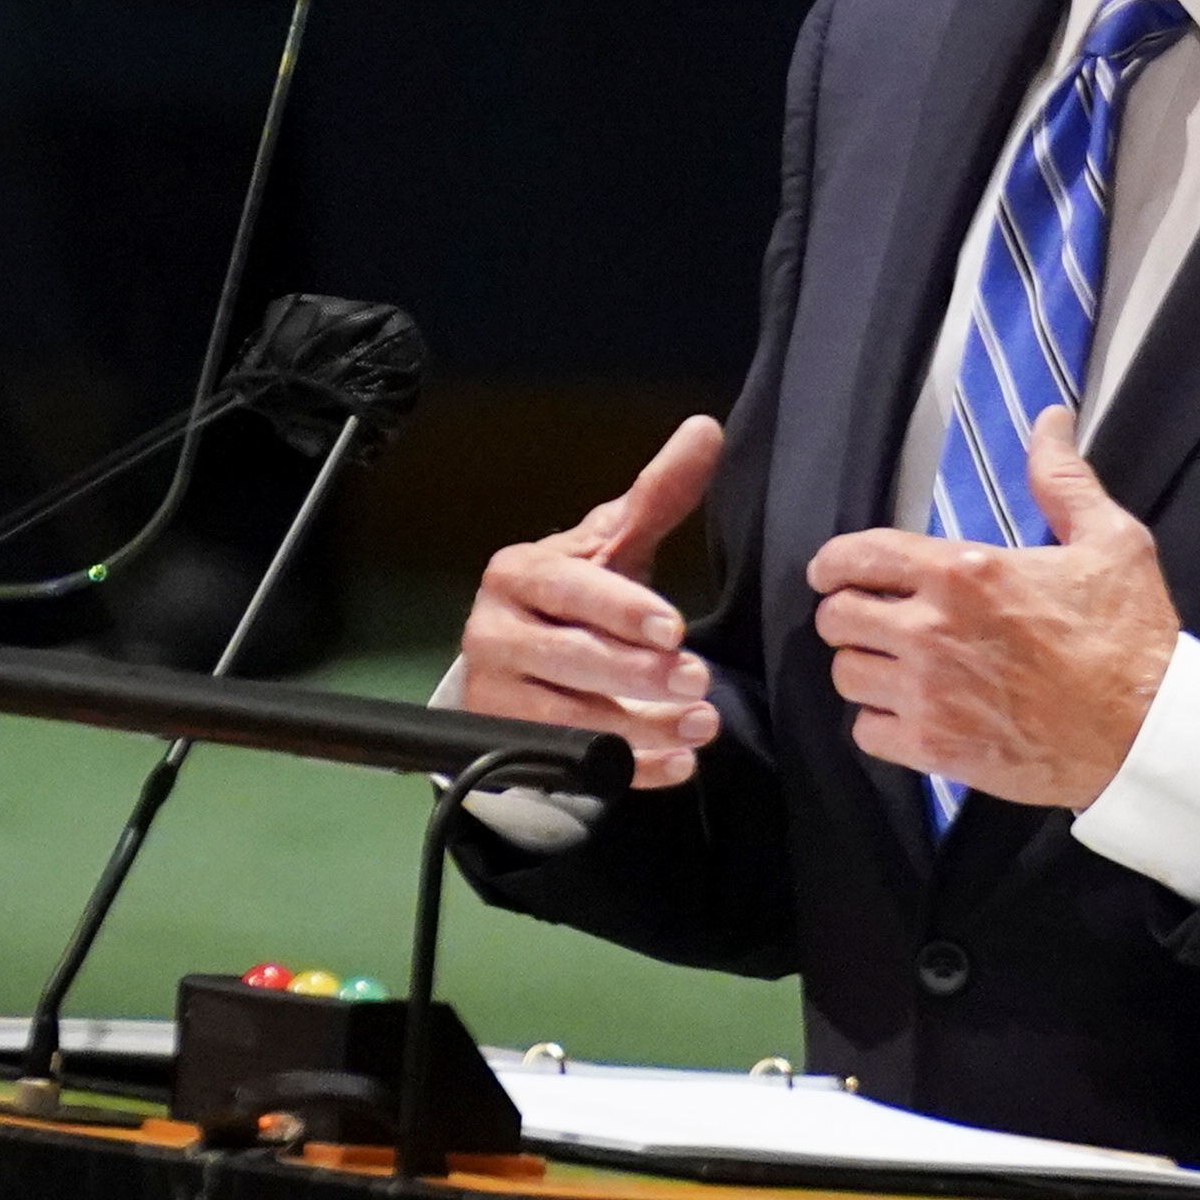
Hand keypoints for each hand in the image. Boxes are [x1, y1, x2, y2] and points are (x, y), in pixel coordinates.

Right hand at [453, 417, 727, 790]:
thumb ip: (657, 495)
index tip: (674, 627)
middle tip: (698, 681)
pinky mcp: (504, 743)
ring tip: (701, 726)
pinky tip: (676, 766)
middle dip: (637, 674)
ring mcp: (494, 694)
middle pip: (567, 658)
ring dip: (640, 729)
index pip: (568, 591)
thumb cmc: (577, 595)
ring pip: (567, 718)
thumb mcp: (613, 544)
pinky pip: (568, 764)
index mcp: (518, 574)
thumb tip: (706, 429)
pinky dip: (627, 771)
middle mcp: (493, 632)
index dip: (619, 609)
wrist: (519, 660)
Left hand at [805, 408, 1176, 811]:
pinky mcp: (934, 749)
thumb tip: (1049, 419)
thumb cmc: (1129, 638)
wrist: (1147, 731)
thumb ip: (1063, 479)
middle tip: (874, 621)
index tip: (831, 573)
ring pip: (846, 676)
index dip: (833, 564)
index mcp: (964, 572)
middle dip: (849, 615)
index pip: (857, 556)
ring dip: (866, 669)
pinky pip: (866, 732)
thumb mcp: (1110, 541)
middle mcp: (931, 630)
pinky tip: (911, 714)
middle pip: (836, 619)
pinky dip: (882, 724)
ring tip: (894, 668)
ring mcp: (928, 693)